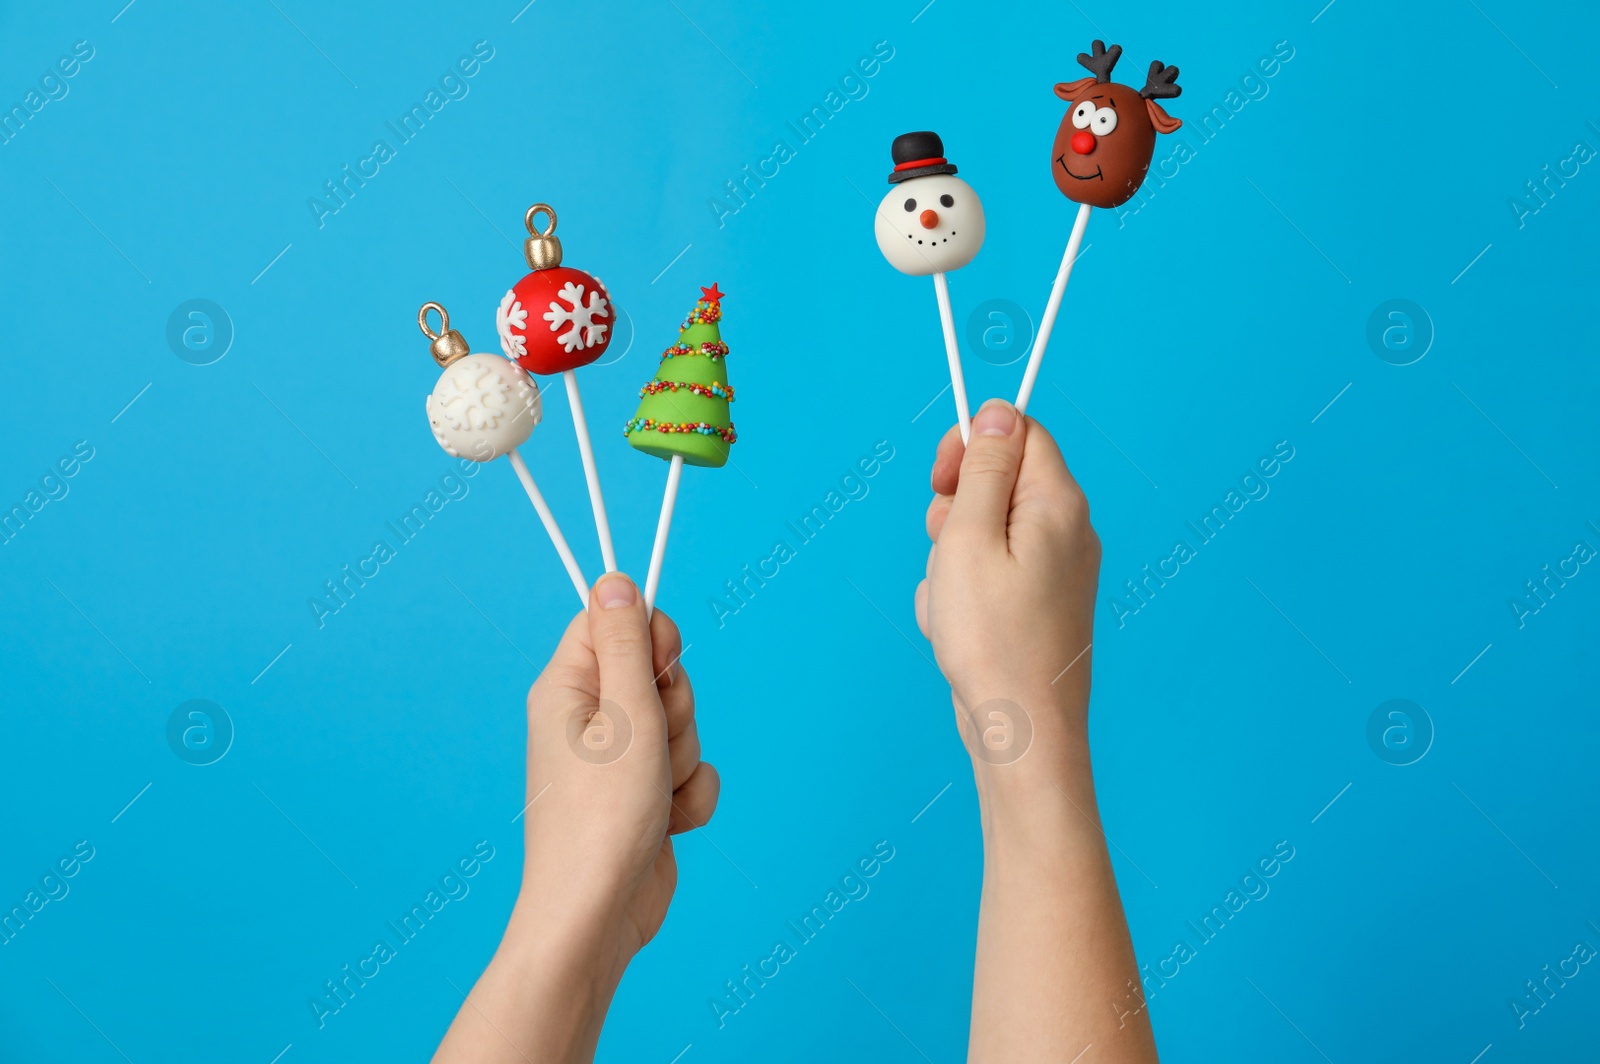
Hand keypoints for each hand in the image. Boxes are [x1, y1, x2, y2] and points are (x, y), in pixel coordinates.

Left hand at [518, 574, 719, 962]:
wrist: (598, 914)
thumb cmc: (601, 819)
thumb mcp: (624, 715)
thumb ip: (625, 644)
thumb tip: (615, 580)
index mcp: (567, 688)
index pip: (612, 621)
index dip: (650, 636)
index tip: (660, 667)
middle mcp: (588, 719)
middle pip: (658, 672)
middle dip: (676, 708)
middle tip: (653, 743)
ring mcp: (617, 760)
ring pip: (682, 723)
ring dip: (685, 758)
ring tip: (655, 793)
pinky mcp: (643, 795)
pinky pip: (690, 770)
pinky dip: (689, 796)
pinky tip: (668, 823)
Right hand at [915, 400, 1100, 766]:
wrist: (1022, 732)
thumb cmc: (994, 640)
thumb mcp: (971, 537)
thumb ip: (985, 470)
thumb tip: (999, 412)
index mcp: (1058, 505)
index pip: (1020, 433)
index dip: (973, 445)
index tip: (940, 478)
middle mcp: (1068, 532)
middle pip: (998, 483)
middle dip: (955, 512)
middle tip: (945, 549)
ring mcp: (1056, 572)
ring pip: (983, 534)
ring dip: (951, 561)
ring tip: (953, 604)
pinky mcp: (1039, 605)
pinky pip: (988, 577)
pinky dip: (964, 596)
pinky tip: (960, 631)